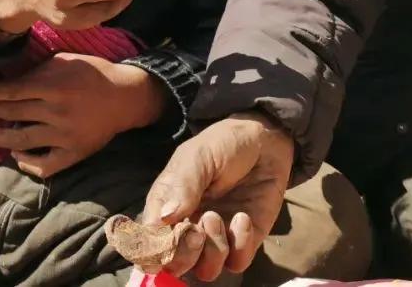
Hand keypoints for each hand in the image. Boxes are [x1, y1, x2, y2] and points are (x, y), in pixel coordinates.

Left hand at [0, 53, 167, 177]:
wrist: (124, 97)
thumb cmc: (92, 73)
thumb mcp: (65, 61)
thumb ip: (37, 70)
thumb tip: (9, 80)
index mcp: (54, 86)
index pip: (12, 92)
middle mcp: (57, 112)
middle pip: (14, 114)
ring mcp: (65, 136)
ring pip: (23, 140)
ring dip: (0, 138)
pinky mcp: (74, 153)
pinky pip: (45, 165)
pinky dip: (28, 163)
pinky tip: (16, 154)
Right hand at [143, 113, 294, 281]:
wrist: (263, 141)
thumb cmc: (223, 144)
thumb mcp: (198, 155)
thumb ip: (182, 185)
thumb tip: (162, 218)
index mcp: (165, 208)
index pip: (148, 243)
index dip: (153, 250)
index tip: (168, 236)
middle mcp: (187, 227)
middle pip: (173, 265)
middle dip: (183, 256)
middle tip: (196, 231)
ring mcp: (216, 236)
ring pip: (205, 271)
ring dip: (212, 250)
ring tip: (217, 217)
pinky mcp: (244, 240)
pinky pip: (237, 262)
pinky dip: (240, 245)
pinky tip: (243, 217)